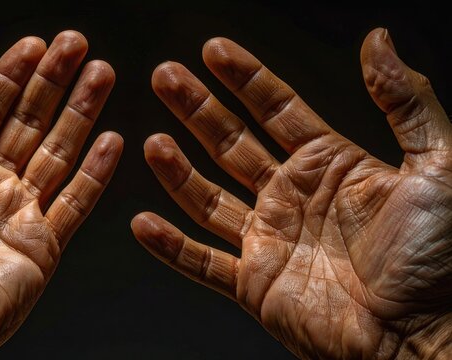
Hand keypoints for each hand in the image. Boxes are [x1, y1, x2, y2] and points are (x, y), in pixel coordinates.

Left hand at [0, 31, 121, 358]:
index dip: (12, 74)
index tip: (35, 45)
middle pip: (31, 121)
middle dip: (55, 81)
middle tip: (77, 44)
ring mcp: (19, 212)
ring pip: (59, 152)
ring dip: (82, 113)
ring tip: (102, 75)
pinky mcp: (43, 244)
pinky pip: (76, 202)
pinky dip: (96, 172)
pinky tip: (112, 141)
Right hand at [132, 28, 450, 358]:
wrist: (428, 335)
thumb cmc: (443, 257)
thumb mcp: (439, 164)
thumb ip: (406, 102)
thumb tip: (378, 40)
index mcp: (329, 164)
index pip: (276, 109)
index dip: (244, 77)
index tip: (213, 50)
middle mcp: (291, 197)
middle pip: (232, 143)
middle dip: (197, 108)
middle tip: (166, 77)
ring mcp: (269, 240)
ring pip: (209, 197)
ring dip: (177, 170)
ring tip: (152, 142)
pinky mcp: (255, 284)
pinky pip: (201, 262)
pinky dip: (170, 247)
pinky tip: (142, 223)